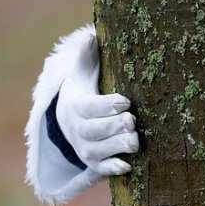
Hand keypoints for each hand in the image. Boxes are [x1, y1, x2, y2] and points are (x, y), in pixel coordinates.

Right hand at [55, 30, 137, 175]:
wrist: (69, 122)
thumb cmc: (84, 91)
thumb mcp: (81, 73)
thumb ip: (86, 56)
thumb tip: (90, 35)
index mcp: (76, 107)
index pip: (89, 108)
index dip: (106, 106)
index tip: (125, 101)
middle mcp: (79, 131)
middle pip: (94, 131)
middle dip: (113, 126)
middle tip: (132, 120)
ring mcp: (86, 149)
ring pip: (98, 152)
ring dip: (116, 147)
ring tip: (135, 141)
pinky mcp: (94, 163)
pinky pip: (101, 170)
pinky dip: (112, 169)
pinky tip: (127, 166)